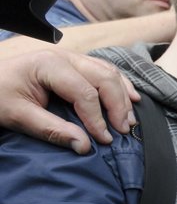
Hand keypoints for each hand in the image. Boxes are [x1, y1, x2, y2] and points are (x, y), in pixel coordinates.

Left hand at [0, 49, 138, 153]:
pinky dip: (121, 85)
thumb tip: (84, 146)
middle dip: (117, 105)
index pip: (85, 92)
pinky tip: (131, 98)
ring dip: (122, 96)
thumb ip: (51, 130)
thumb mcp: (16, 116)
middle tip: (122, 130)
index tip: (103, 140)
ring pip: (109, 72)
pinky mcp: (74, 64)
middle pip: (104, 77)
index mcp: (49, 65)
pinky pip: (105, 70)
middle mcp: (65, 57)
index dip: (97, 118)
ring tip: (129, 120)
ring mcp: (71, 58)